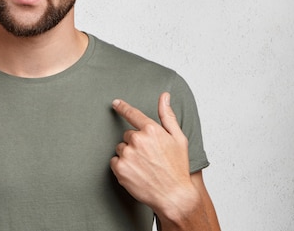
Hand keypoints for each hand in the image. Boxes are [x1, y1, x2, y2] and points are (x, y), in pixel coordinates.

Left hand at [110, 93, 198, 215]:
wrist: (173, 196)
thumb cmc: (178, 168)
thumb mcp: (179, 139)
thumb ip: (168, 116)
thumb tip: (164, 97)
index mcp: (152, 130)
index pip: (133, 114)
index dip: (123, 107)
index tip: (115, 103)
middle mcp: (137, 140)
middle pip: (127, 135)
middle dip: (135, 143)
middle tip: (149, 157)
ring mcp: (127, 154)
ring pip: (121, 148)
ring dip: (128, 155)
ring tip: (144, 166)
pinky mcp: (120, 168)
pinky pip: (114, 161)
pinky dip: (122, 166)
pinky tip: (136, 173)